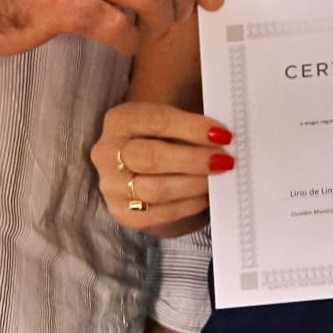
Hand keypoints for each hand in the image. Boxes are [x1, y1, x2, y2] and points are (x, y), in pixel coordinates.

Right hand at [92, 101, 234, 237]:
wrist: (138, 165)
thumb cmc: (161, 137)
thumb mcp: (170, 119)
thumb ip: (192, 122)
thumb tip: (223, 134)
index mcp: (120, 120)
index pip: (157, 121)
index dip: (193, 128)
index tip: (223, 135)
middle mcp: (108, 152)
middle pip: (151, 158)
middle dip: (193, 160)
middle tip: (224, 161)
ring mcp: (111, 185)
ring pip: (154, 189)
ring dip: (192, 185)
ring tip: (216, 179)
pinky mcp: (121, 212)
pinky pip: (157, 214)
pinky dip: (186, 206)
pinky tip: (204, 196)